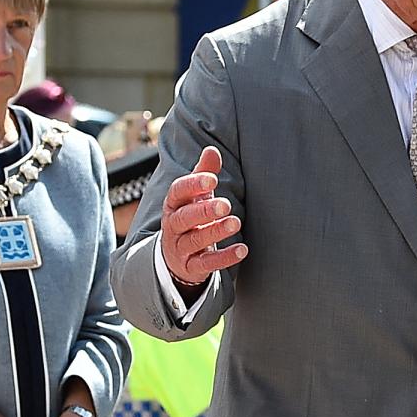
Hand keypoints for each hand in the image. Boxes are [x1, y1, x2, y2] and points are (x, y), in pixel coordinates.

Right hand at [159, 145, 245, 294]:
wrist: (175, 256)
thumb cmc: (190, 217)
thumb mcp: (195, 196)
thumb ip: (204, 174)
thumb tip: (212, 149)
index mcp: (173, 204)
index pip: (178, 192)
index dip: (193, 185)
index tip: (211, 179)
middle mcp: (173, 226)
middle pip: (184, 218)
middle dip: (204, 211)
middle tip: (225, 205)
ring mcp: (181, 248)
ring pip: (195, 240)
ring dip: (215, 232)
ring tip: (235, 222)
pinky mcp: (192, 267)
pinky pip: (206, 263)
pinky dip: (224, 258)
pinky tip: (242, 250)